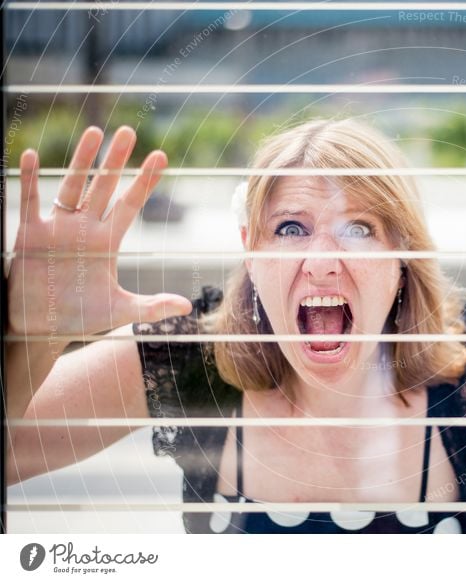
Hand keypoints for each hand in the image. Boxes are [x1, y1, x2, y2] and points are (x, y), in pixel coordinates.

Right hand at [7, 126, 192, 337]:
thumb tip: (187, 306)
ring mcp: (57, 229)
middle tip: (129, 131)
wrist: (41, 330)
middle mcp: (84, 229)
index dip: (145, 181)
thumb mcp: (119, 312)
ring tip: (95, 132)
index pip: (130, 204)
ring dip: (82, 160)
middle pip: (103, 187)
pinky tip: (33, 156)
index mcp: (108, 242)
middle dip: (116, 160)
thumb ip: (152, 307)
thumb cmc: (80, 319)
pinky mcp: (30, 236)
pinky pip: (29, 201)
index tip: (160, 156)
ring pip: (71, 186)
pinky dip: (30, 180)